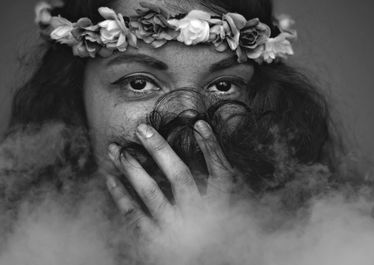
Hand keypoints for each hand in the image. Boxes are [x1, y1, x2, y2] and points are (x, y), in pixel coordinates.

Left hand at [106, 120, 234, 240]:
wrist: (200, 259)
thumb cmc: (214, 227)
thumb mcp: (225, 203)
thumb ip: (217, 172)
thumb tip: (200, 128)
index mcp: (221, 207)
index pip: (220, 170)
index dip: (211, 146)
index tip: (198, 124)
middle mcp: (198, 218)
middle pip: (181, 177)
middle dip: (160, 150)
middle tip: (141, 128)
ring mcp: (176, 230)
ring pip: (152, 195)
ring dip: (133, 169)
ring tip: (117, 149)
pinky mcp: (156, 241)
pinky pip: (134, 217)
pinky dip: (120, 196)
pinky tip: (111, 178)